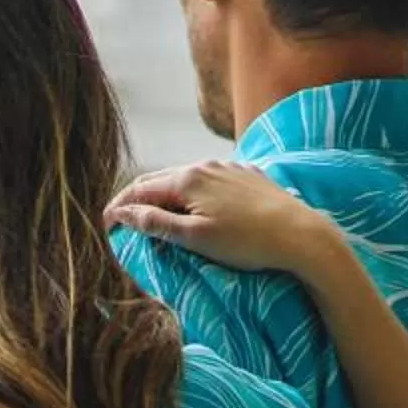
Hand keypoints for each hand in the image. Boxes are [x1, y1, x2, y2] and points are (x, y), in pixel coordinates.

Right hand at [107, 161, 342, 277]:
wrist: (303, 236)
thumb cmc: (246, 242)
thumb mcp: (194, 237)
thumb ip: (155, 223)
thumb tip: (122, 213)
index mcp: (186, 179)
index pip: (138, 189)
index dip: (118, 207)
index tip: (104, 224)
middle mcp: (204, 166)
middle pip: (159, 180)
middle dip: (137, 199)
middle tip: (123, 220)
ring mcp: (228, 168)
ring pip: (184, 179)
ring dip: (165, 195)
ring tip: (157, 214)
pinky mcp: (248, 175)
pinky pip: (209, 180)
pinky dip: (192, 193)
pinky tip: (197, 206)